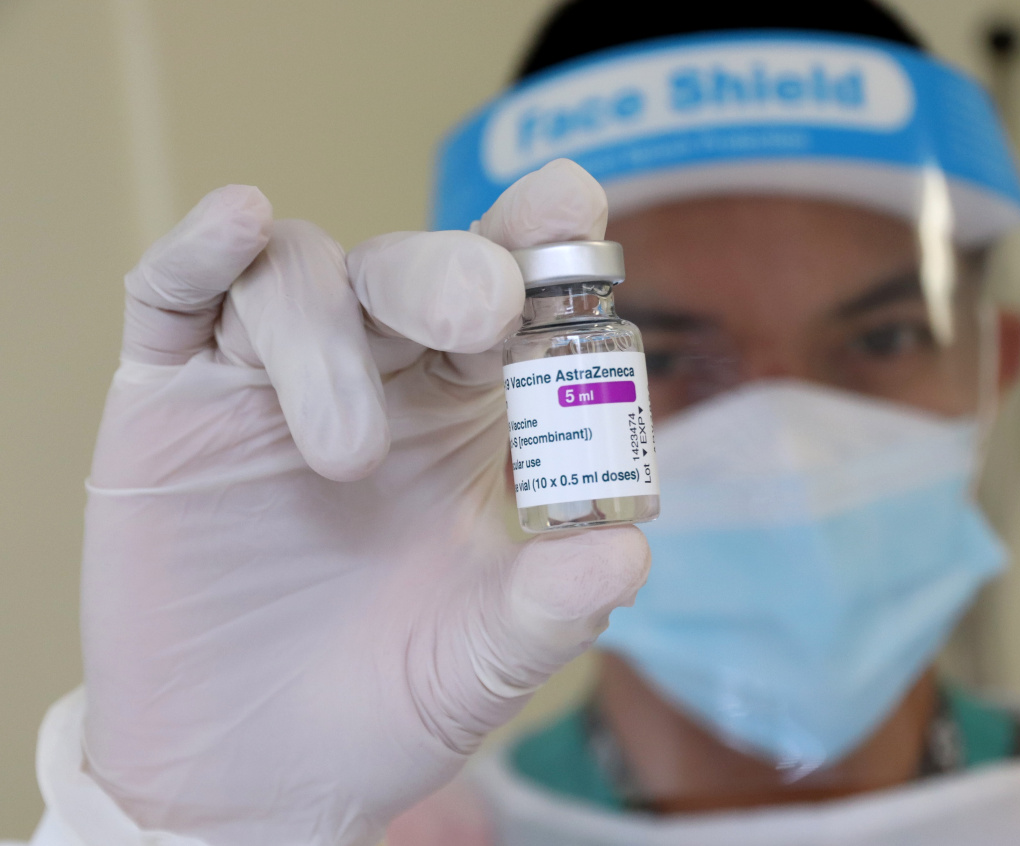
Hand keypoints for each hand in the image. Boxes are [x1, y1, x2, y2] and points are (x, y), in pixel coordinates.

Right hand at [76, 160, 648, 845]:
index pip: (506, 295)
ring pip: (296, 277)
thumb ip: (548, 610)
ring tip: (349, 457)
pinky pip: (170, 296)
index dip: (538, 240)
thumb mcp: (480, 663)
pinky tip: (234, 222)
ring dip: (327, 335)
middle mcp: (374, 375)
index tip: (572, 205)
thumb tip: (627, 552)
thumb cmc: (383, 704)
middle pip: (407, 268)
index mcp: (464, 412)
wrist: (253, 779)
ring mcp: (263, 380)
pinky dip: (196, 255)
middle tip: (484, 312)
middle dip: (448, 272)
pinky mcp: (168, 402)